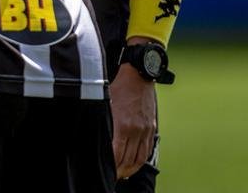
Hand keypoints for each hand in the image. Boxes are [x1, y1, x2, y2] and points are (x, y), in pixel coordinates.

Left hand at [110, 59, 157, 178]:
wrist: (138, 73)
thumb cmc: (118, 84)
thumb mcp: (105, 102)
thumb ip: (103, 121)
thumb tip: (96, 136)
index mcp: (122, 125)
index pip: (117, 155)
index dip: (111, 166)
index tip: (105, 169)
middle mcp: (136, 130)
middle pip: (128, 160)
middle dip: (119, 171)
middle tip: (112, 175)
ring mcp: (145, 129)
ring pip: (139, 158)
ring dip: (130, 169)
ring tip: (121, 173)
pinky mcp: (151, 126)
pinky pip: (147, 149)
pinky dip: (140, 160)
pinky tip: (134, 163)